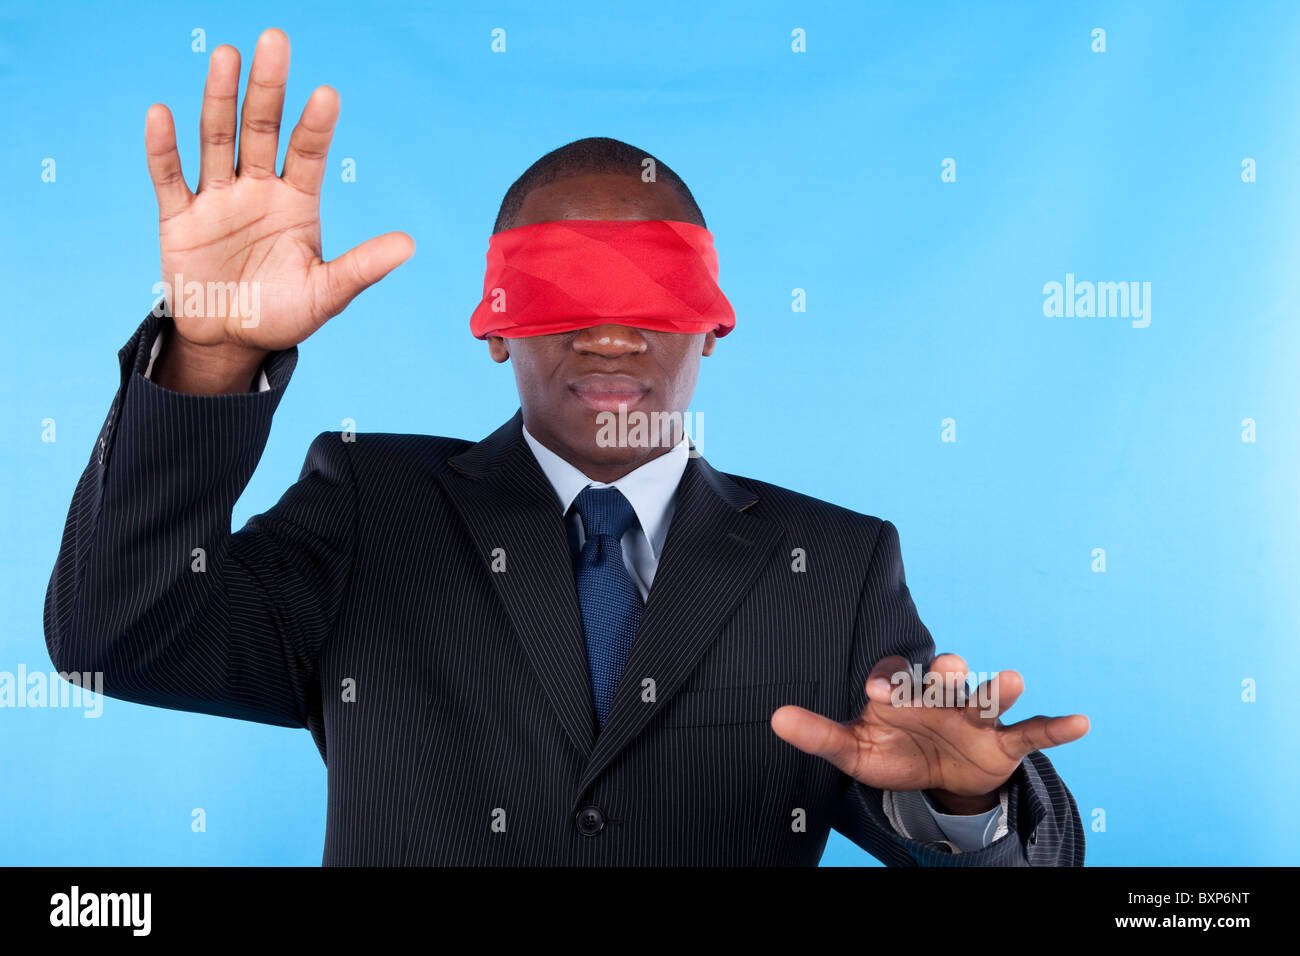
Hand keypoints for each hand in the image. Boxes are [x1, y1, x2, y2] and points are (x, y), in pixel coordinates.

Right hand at [145, 28, 412, 362]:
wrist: (231, 341)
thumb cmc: (283, 314)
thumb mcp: (327, 295)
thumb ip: (362, 267)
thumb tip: (410, 245)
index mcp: (297, 202)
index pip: (308, 153)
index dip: (316, 125)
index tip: (327, 94)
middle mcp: (258, 190)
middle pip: (262, 129)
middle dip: (268, 87)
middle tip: (275, 40)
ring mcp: (217, 199)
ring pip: (217, 139)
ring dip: (220, 99)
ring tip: (227, 56)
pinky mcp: (179, 218)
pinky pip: (169, 177)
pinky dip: (164, 148)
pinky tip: (162, 113)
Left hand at [770, 653, 1088, 809]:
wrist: (937, 778)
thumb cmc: (893, 751)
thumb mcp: (853, 749)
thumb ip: (819, 734)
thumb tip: (775, 718)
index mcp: (902, 694)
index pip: (894, 683)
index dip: (887, 687)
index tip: (874, 695)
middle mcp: (939, 696)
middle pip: (942, 679)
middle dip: (943, 674)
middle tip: (944, 667)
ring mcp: (974, 717)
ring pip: (986, 697)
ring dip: (997, 688)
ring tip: (1013, 679)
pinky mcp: (1004, 741)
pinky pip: (1031, 732)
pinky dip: (1055, 726)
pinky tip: (1080, 722)